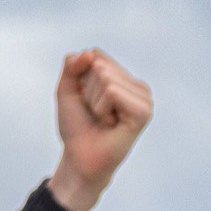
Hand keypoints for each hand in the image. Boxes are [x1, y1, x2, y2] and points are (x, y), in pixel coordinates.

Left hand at [47, 49, 153, 210]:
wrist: (79, 156)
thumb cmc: (76, 125)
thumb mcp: (67, 89)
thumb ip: (72, 66)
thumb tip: (89, 54)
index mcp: (123, 78)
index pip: (95, 54)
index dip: (80, 78)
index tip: (86, 100)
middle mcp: (136, 85)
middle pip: (99, 65)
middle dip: (87, 91)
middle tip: (95, 113)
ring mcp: (143, 98)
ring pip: (105, 77)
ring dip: (94, 102)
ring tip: (103, 119)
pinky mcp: (144, 111)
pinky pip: (112, 91)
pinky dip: (101, 108)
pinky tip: (110, 123)